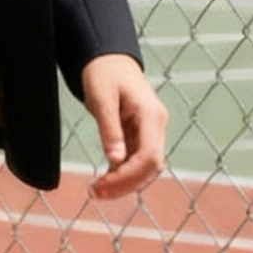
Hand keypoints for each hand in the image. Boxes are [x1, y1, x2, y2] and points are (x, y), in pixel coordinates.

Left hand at [80, 54, 166, 200]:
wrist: (108, 59)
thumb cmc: (104, 73)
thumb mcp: (102, 99)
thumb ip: (110, 130)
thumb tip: (115, 161)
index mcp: (151, 115)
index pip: (150, 156)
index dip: (129, 176)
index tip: (103, 185)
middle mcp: (156, 126)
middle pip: (151, 167)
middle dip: (126, 184)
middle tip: (96, 193)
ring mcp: (150, 132)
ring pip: (145, 168)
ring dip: (124, 183)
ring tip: (96, 192)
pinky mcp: (140, 135)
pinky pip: (136, 161)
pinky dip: (122, 174)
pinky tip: (103, 182)